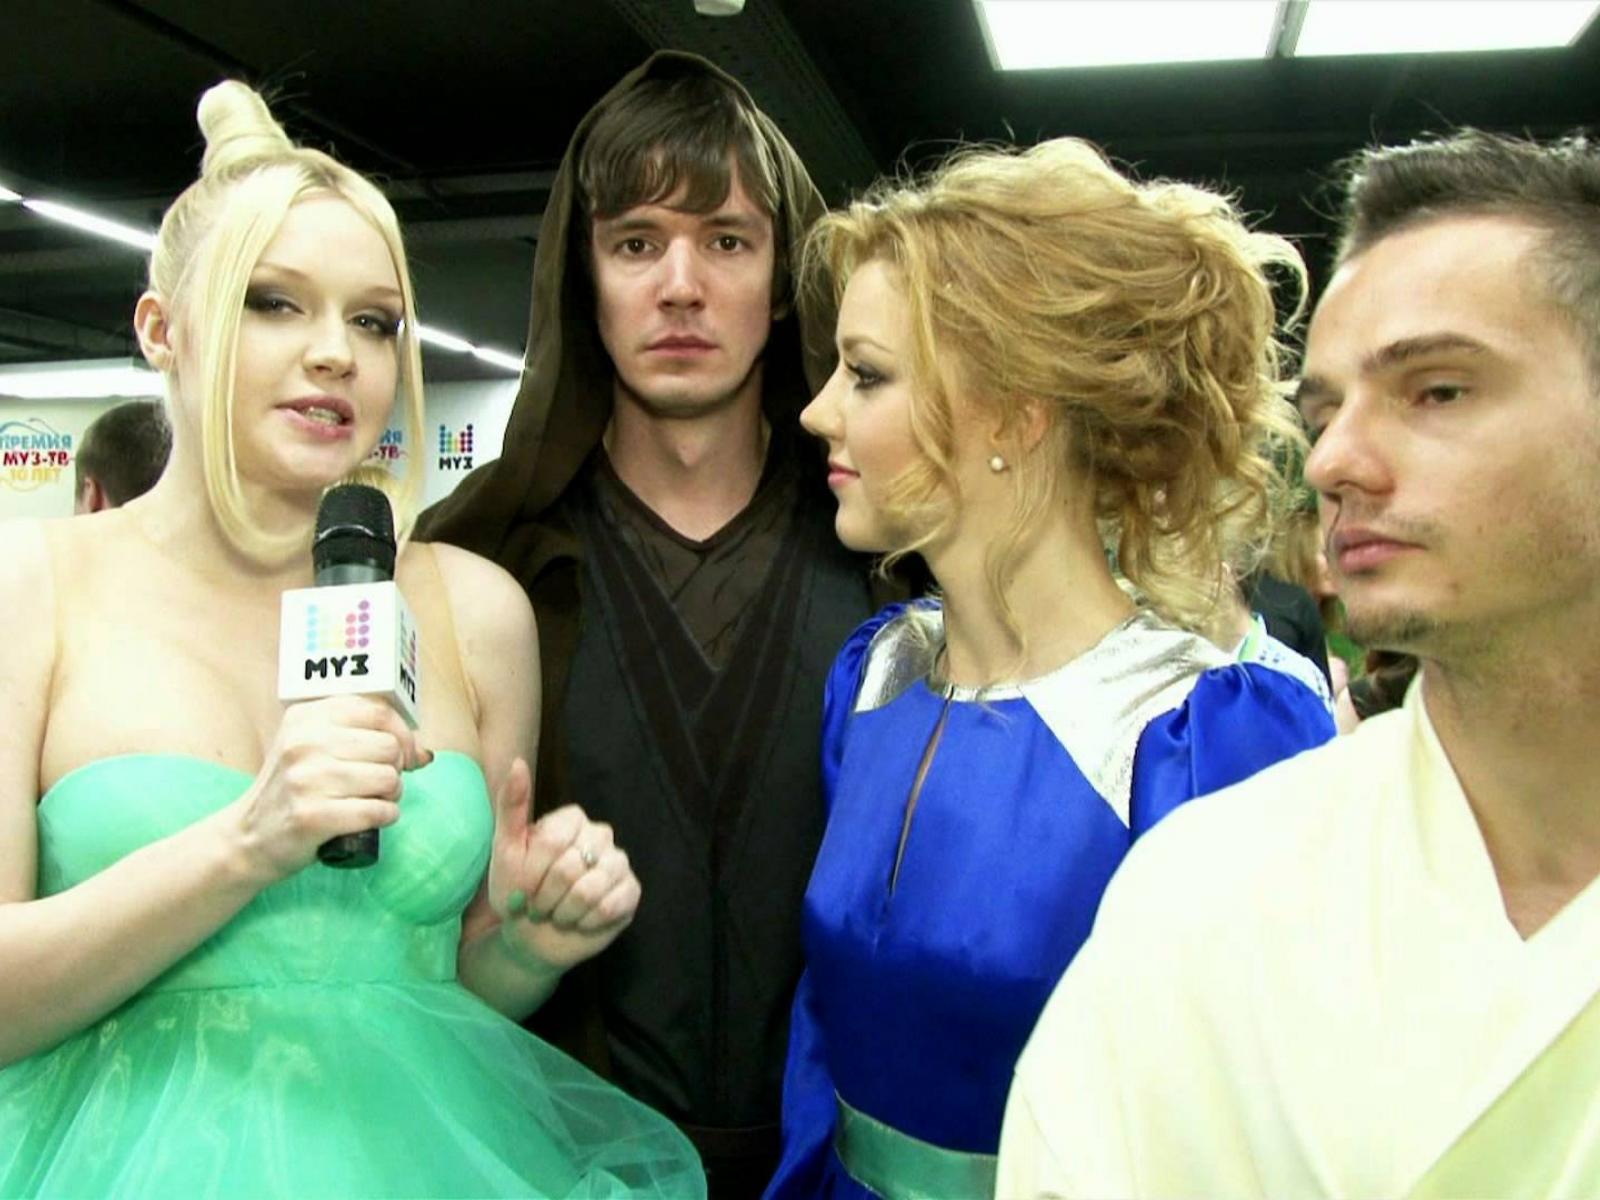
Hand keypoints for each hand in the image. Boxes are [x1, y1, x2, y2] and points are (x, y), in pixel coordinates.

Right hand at [231, 695, 428, 883]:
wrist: (248, 837)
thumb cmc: (293, 790)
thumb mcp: (314, 749)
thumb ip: (363, 739)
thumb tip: (424, 752)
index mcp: (306, 718)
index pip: (378, 711)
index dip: (403, 735)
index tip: (405, 754)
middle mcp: (304, 743)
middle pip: (388, 747)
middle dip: (396, 769)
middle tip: (380, 783)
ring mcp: (306, 780)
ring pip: (387, 779)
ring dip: (391, 796)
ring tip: (373, 801)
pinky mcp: (312, 816)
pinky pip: (376, 811)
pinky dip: (385, 817)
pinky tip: (374, 818)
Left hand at [484, 759, 639, 975]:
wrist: (532, 937)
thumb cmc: (519, 892)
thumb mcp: (506, 850)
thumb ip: (511, 806)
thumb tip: (517, 762)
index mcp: (572, 819)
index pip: (552, 842)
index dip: (532, 873)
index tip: (522, 886)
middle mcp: (601, 835)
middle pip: (569, 868)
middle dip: (546, 898)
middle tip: (539, 907)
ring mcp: (619, 863)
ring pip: (590, 890)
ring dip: (564, 912)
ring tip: (558, 915)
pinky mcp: (631, 891)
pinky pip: (610, 906)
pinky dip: (586, 922)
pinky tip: (580, 922)